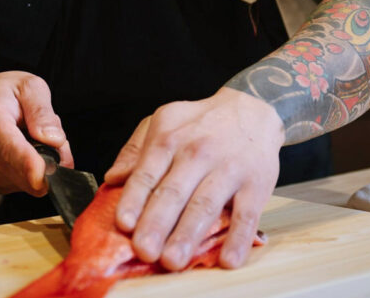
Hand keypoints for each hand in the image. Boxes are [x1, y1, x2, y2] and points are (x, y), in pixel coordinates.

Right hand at [0, 71, 73, 195]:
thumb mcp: (28, 86)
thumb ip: (42, 112)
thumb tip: (55, 140)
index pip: (11, 151)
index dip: (31, 167)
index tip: (43, 176)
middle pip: (30, 173)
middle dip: (52, 157)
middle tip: (45, 130)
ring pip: (34, 180)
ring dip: (44, 161)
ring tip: (31, 135)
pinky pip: (29, 184)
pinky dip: (35, 169)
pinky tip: (26, 148)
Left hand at [103, 88, 283, 269]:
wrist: (251, 109)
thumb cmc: (201, 122)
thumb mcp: (163, 121)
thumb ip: (135, 150)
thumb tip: (114, 177)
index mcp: (169, 140)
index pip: (147, 174)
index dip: (134, 200)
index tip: (124, 224)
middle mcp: (197, 154)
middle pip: (173, 193)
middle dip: (157, 224)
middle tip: (144, 251)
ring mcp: (228, 169)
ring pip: (205, 205)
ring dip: (189, 235)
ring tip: (173, 260)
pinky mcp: (256, 185)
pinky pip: (246, 215)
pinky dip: (238, 239)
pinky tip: (228, 259)